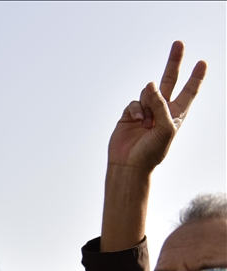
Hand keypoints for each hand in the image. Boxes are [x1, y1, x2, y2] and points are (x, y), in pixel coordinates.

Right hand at [107, 41, 205, 173]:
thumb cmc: (152, 151)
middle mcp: (162, 110)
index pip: (189, 91)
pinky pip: (134, 102)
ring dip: (148, 104)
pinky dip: (136, 110)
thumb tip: (149, 84)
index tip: (202, 63)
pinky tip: (137, 122)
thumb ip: (160, 104)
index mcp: (177, 114)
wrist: (129, 164)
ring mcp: (145, 111)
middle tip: (179, 43)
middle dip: (174, 62)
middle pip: (169, 80)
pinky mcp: (129, 114)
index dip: (195, 77)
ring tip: (146, 123)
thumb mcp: (166, 128)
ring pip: (147, 92)